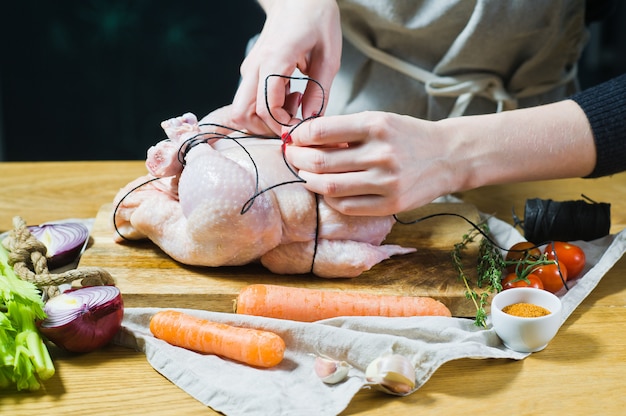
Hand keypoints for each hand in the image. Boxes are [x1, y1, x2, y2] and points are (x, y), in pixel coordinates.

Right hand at [231, 0, 341, 134]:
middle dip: (268, 128)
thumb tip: (311, 119)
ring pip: (242, 110)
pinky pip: (251, 100)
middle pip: (242, 114)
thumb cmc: (316, 20)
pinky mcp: (252, 72)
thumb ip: (320, 91)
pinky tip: (292, 94)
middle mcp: (254, 67)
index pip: (267, 108)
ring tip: (295, 103)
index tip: (304, 125)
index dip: (285, 125)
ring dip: (267, 118)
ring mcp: (250, 70)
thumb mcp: (328, 56)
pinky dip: (269, 108)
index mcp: (273, 60)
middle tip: (294, 120)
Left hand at [284, 111, 460, 215]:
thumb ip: (346, 130)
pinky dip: (329, 198)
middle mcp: (381, 153)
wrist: (448, 156)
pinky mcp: (390, 204)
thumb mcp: (380, 121)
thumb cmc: (407, 136)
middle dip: (297, 159)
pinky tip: (327, 190)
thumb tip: (304, 137)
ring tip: (306, 174)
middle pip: (320, 161)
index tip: (294, 137)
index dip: (300, 136)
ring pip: (329, 187)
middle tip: (292, 156)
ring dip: (309, 180)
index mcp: (376, 125)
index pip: (322, 130)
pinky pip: (346, 206)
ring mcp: (386, 182)